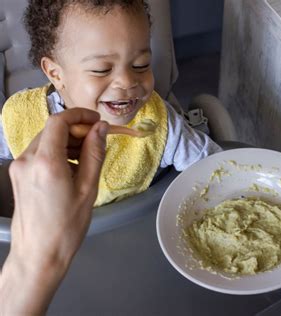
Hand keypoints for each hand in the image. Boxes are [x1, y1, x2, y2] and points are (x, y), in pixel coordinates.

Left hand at [0, 108, 107, 314]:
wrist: (38, 255)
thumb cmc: (67, 227)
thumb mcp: (88, 189)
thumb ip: (94, 154)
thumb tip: (100, 129)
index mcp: (46, 162)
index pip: (59, 121)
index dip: (80, 116)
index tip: (98, 122)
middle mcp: (27, 160)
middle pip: (52, 130)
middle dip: (77, 131)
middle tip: (98, 142)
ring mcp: (19, 168)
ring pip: (46, 142)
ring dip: (68, 143)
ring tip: (88, 159)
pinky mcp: (18, 176)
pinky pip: (39, 155)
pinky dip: (58, 154)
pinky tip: (72, 169)